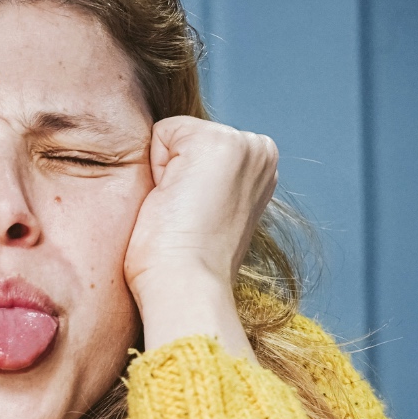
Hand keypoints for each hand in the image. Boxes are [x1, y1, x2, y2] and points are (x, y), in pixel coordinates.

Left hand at [123, 116, 277, 355]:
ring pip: (173, 136)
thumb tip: (181, 176)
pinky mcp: (217, 141)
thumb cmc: (188, 264)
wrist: (187, 285)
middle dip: (175, 173)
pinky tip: (173, 200)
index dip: (181, 181)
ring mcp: (244, 144)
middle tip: (185, 215)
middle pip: (184, 137)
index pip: (194, 147)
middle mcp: (260, 152)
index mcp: (262, 169)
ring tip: (180, 211)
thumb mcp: (209, 213)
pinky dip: (156, 168)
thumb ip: (205, 183)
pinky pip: (160, 132)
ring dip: (165, 173)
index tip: (194, 218)